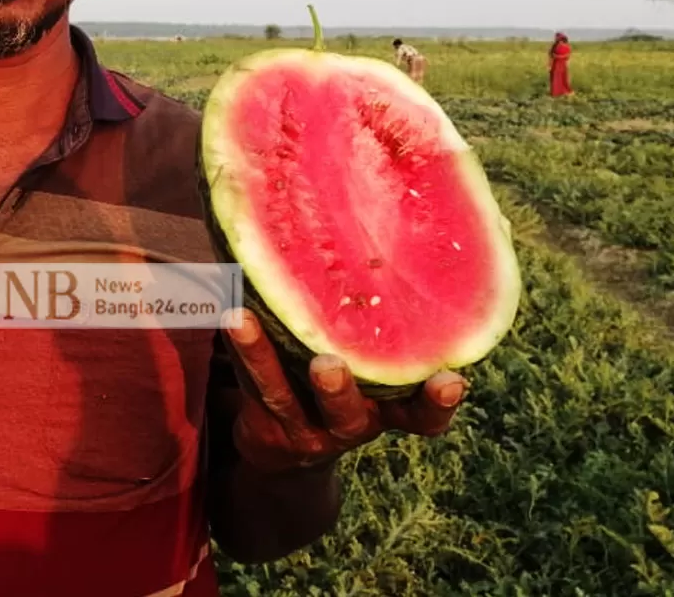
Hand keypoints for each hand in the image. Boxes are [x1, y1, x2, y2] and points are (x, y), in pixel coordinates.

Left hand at [223, 309, 464, 473]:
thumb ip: (384, 327)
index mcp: (387, 409)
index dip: (438, 403)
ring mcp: (303, 429)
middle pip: (348, 414)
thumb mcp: (372, 369)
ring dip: (260, 356)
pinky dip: (234, 348)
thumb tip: (377, 225)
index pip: (423, 416)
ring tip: (240, 320)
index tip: (451, 380)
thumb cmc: (343, 383)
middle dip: (338, 391)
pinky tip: (222, 311)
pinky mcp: (264, 427)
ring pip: (280, 395)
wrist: (287, 448)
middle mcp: (350, 422)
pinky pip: (246, 384)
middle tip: (326, 365)